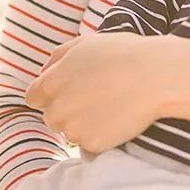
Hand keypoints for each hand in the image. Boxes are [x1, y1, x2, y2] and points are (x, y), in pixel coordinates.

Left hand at [25, 33, 189, 153]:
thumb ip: (57, 58)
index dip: (50, 94)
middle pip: (51, 117)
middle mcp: (56, 109)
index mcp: (50, 83)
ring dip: (83, 124)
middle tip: (94, 98)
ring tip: (109, 106)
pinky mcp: (92, 145)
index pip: (33, 97)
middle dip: (67, 110)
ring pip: (70, 132)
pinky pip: (89, 144)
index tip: (68, 92)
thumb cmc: (122, 54)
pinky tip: (116, 119)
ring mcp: (73, 130)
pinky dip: (100, 136)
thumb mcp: (84, 43)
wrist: (156, 77)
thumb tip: (44, 72)